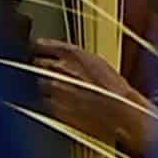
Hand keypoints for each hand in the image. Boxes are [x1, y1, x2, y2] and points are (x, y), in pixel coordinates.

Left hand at [29, 34, 141, 153]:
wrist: (121, 112)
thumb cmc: (115, 89)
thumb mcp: (98, 63)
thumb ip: (76, 58)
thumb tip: (63, 57)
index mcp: (73, 54)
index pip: (44, 45)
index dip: (40, 47)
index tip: (36, 48)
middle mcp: (60, 69)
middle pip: (38, 64)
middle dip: (42, 68)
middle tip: (51, 74)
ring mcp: (55, 89)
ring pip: (40, 84)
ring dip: (46, 86)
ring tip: (62, 92)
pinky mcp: (54, 107)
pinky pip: (44, 102)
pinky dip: (50, 101)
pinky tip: (63, 103)